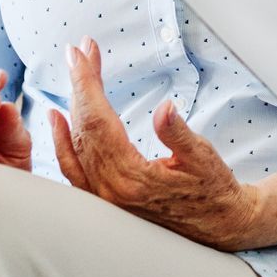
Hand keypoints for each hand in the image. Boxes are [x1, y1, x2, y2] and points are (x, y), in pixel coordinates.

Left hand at [50, 38, 259, 250]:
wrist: (218, 225)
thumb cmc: (213, 189)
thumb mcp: (202, 157)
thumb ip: (178, 133)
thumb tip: (165, 108)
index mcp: (131, 177)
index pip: (98, 121)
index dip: (87, 84)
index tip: (81, 54)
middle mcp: (110, 190)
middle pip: (82, 127)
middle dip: (79, 85)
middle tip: (78, 51)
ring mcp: (104, 197)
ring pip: (75, 144)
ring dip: (72, 104)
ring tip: (73, 73)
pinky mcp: (105, 199)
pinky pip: (73, 168)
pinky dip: (61, 141)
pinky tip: (57, 119)